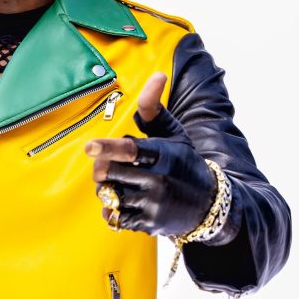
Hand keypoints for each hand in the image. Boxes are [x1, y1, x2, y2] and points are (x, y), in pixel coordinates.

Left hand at [85, 72, 216, 235]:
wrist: (208, 205)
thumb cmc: (184, 162)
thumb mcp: (174, 134)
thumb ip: (155, 109)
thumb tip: (157, 74)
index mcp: (163, 154)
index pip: (131, 150)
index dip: (109, 148)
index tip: (90, 147)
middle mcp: (158, 180)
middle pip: (108, 173)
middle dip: (101, 168)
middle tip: (107, 165)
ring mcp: (152, 204)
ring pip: (108, 194)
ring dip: (106, 188)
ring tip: (121, 183)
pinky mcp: (147, 224)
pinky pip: (113, 216)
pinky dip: (111, 208)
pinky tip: (123, 201)